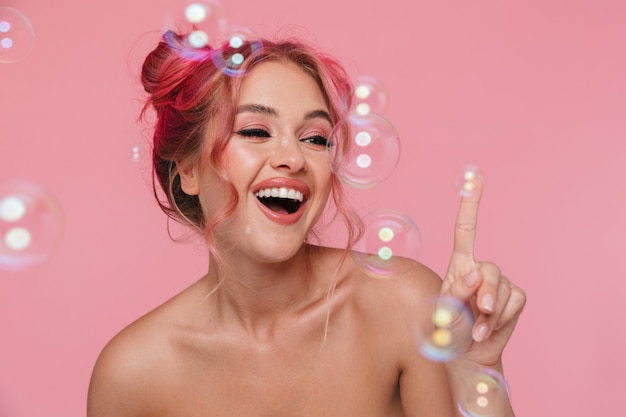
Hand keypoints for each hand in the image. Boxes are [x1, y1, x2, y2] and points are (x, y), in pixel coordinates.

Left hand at [440, 174, 525, 367]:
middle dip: (487, 292)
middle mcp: (480, 269)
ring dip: (491, 314)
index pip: (466, 229)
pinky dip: (502, 319)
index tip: (475, 178)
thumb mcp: (443, 311)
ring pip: (502, 289)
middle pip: (490, 269)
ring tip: (477, 330)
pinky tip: (489, 330)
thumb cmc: (447, 329)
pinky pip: (514, 302)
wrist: (466, 353)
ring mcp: (501, 283)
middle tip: (481, 312)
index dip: (470, 204)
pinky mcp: (515, 297)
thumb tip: (476, 273)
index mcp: (459, 265)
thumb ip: (456, 293)